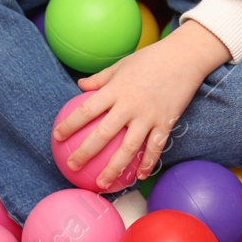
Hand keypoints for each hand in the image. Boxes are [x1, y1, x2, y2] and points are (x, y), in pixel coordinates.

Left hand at [51, 22, 230, 188]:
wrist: (184, 57)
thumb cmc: (150, 59)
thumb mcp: (121, 64)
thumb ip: (100, 78)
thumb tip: (80, 86)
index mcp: (115, 89)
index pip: (86, 110)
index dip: (69, 125)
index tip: (56, 137)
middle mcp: (129, 105)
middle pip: (103, 134)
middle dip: (85, 153)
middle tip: (71, 166)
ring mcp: (148, 116)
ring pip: (128, 148)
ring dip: (113, 168)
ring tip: (102, 183)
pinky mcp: (165, 123)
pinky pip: (155, 148)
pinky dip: (147, 164)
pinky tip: (138, 176)